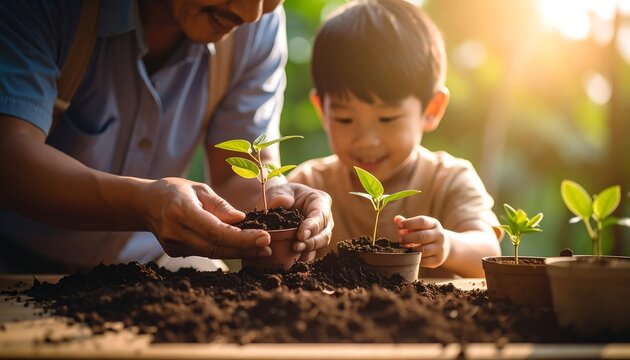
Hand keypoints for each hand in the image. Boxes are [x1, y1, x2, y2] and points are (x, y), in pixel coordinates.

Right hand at [137, 177, 271, 258]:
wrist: (144, 203)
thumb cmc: (175, 190)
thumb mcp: (198, 188)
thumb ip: (220, 205)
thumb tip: (241, 220)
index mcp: (181, 211)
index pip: (216, 231)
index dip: (242, 238)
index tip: (264, 237)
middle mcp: (176, 231)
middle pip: (215, 247)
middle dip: (245, 249)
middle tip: (268, 247)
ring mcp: (173, 245)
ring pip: (212, 254)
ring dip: (239, 253)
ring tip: (262, 250)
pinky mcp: (176, 252)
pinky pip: (205, 254)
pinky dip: (225, 252)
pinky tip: (243, 249)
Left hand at [266, 182, 332, 259]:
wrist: (275, 203)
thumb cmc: (280, 194)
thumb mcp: (278, 190)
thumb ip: (280, 195)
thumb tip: (284, 203)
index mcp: (320, 201)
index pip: (320, 215)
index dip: (312, 227)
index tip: (300, 235)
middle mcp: (324, 218)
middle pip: (324, 233)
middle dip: (312, 242)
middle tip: (296, 247)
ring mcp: (320, 232)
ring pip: (320, 245)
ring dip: (308, 251)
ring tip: (293, 254)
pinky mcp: (312, 243)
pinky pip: (311, 252)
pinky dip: (302, 257)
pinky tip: (291, 260)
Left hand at [395, 215, 450, 268]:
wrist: (443, 246)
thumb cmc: (425, 234)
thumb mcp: (419, 226)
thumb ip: (408, 223)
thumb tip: (397, 219)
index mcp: (434, 224)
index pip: (422, 221)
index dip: (409, 223)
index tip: (399, 225)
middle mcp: (439, 235)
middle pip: (421, 236)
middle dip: (408, 238)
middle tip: (400, 240)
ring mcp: (440, 248)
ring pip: (423, 250)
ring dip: (411, 249)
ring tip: (404, 248)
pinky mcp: (438, 260)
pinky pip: (424, 261)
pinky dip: (415, 259)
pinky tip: (411, 256)